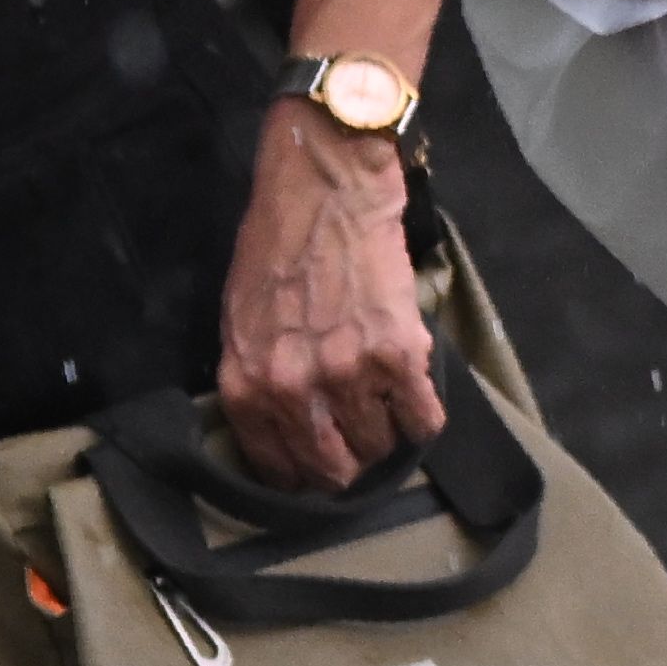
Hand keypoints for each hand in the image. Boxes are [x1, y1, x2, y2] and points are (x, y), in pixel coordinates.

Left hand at [217, 99, 445, 488]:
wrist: (326, 189)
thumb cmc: (277, 245)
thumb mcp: (241, 320)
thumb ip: (259, 378)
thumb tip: (287, 424)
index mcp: (247, 384)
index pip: (277, 468)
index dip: (304, 476)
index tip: (323, 468)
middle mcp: (293, 389)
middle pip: (332, 469)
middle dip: (350, 465)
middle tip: (363, 448)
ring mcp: (347, 374)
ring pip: (379, 445)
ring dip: (389, 435)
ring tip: (391, 408)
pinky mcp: (397, 354)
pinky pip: (422, 417)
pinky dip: (425, 416)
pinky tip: (420, 399)